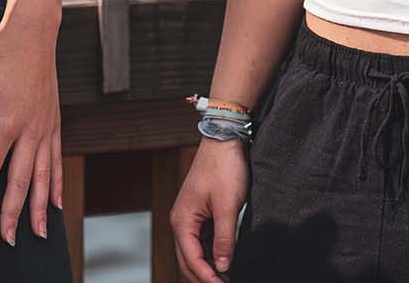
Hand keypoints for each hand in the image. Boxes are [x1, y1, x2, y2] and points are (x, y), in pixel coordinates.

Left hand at [0, 16, 61, 243]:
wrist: (33, 33)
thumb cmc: (0, 54)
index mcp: (6, 121)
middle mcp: (30, 130)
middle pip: (20, 181)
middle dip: (12, 214)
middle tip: (7, 240)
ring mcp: (45, 127)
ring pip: (43, 177)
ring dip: (38, 208)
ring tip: (36, 234)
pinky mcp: (54, 122)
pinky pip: (57, 160)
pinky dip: (56, 184)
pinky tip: (54, 203)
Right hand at [171, 137, 247, 281]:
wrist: (224, 139)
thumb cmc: (224, 168)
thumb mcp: (227, 206)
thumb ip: (224, 239)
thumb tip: (223, 268)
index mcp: (182, 219)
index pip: (191, 260)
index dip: (207, 278)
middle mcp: (181, 220)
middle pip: (187, 261)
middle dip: (203, 277)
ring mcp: (189, 217)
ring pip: (193, 253)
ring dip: (207, 268)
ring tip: (226, 277)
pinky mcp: (199, 213)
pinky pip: (201, 242)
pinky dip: (210, 255)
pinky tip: (224, 262)